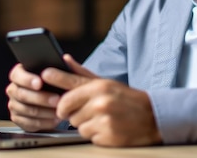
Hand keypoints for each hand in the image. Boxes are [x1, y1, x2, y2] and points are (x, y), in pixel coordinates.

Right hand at [5, 63, 61, 131]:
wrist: (52, 104)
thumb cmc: (54, 86)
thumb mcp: (60, 75)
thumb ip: (63, 67)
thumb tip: (67, 59)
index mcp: (19, 74)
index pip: (17, 75)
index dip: (27, 79)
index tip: (39, 83)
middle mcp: (14, 89)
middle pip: (22, 94)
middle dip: (41, 97)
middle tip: (56, 99)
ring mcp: (14, 105)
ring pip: (27, 109)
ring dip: (45, 111)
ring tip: (59, 110)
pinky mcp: (18, 119)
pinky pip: (29, 123)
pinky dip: (44, 122)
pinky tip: (54, 119)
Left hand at [43, 55, 162, 146]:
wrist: (153, 118)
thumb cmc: (127, 99)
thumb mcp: (107, 83)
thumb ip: (83, 74)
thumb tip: (65, 60)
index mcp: (100, 86)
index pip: (69, 83)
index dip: (54, 80)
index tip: (43, 76)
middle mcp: (100, 102)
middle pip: (67, 109)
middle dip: (72, 111)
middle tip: (86, 109)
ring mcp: (103, 120)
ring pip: (76, 125)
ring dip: (85, 124)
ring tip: (102, 119)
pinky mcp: (107, 136)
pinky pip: (87, 137)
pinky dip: (95, 135)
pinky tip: (107, 128)